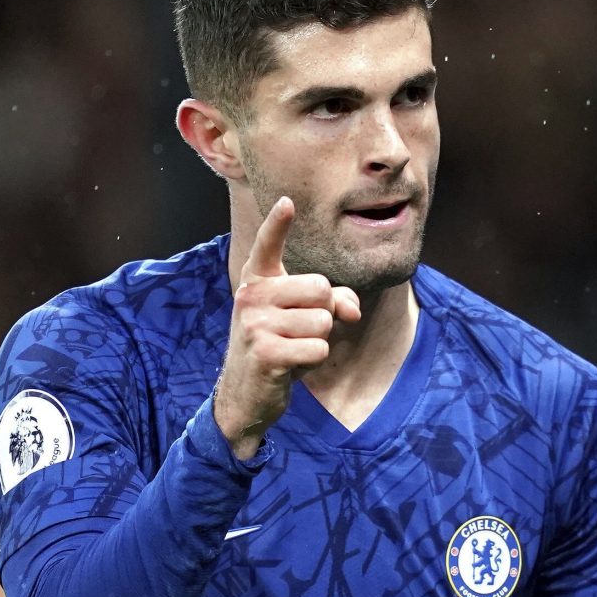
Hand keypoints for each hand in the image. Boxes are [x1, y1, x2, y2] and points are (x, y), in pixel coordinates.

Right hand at [213, 196, 361, 458]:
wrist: (244, 394)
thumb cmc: (278, 347)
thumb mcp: (302, 318)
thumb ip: (333, 302)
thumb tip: (351, 310)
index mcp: (257, 280)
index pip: (268, 245)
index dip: (278, 223)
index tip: (288, 202)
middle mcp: (251, 296)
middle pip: (321, 289)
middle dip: (323, 315)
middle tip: (297, 333)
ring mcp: (254, 324)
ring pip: (323, 322)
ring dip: (318, 342)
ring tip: (293, 350)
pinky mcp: (264, 352)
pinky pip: (318, 348)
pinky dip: (314, 361)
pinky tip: (291, 367)